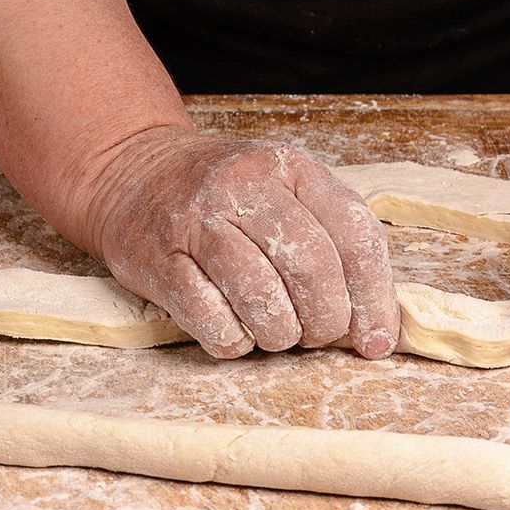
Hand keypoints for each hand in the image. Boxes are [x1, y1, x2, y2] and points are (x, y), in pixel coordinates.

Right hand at [79, 126, 399, 358]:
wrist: (132, 173)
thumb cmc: (225, 198)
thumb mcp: (285, 192)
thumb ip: (332, 242)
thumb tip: (377, 325)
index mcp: (291, 168)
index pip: (354, 234)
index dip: (373, 296)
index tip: (375, 339)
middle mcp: (246, 187)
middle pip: (312, 268)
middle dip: (326, 320)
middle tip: (318, 335)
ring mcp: (199, 223)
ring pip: (263, 299)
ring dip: (280, 335)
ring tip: (277, 333)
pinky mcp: (161, 262)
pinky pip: (213, 322)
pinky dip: (234, 341)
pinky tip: (235, 330)